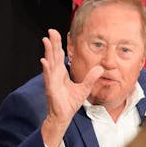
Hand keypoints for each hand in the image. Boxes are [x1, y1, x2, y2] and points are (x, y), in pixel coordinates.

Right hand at [39, 29, 101, 146]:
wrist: (64, 115)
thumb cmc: (70, 102)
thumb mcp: (85, 88)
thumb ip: (91, 77)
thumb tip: (101, 68)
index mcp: (61, 73)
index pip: (59, 56)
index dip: (58, 45)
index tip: (57, 33)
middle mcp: (55, 74)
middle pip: (53, 55)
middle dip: (52, 43)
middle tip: (50, 31)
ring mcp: (52, 81)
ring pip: (50, 63)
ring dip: (47, 52)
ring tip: (46, 40)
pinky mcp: (51, 88)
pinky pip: (48, 77)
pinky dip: (46, 69)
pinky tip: (44, 61)